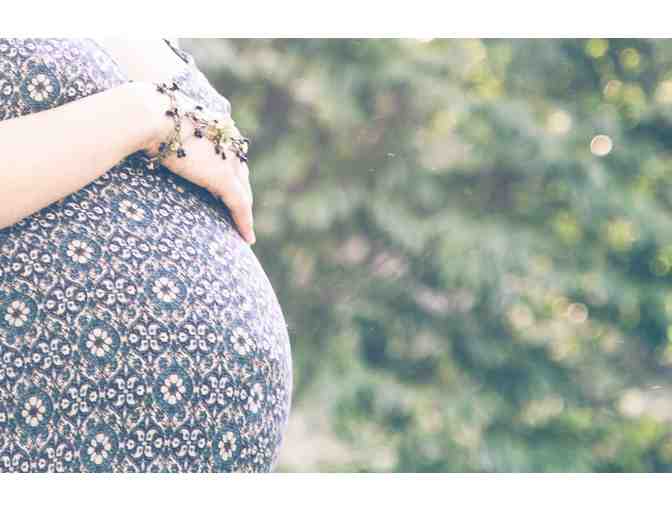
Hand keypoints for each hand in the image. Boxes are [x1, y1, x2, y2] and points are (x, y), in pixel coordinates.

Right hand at [142, 86, 254, 244]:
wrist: (150, 116)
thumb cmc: (145, 117)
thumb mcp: (162, 125)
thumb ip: (167, 135)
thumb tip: (151, 141)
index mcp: (217, 126)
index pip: (228, 155)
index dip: (229, 172)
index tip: (224, 189)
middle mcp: (229, 142)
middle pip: (240, 174)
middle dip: (240, 193)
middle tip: (239, 213)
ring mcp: (228, 160)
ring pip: (242, 192)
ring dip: (244, 212)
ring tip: (244, 229)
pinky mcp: (224, 177)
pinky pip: (239, 205)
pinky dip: (245, 222)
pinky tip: (247, 238)